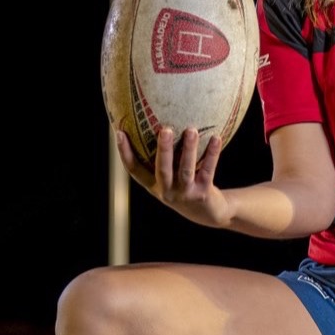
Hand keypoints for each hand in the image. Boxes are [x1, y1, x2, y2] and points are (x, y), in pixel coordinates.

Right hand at [116, 126, 230, 226]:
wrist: (208, 213)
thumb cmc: (185, 186)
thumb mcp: (171, 176)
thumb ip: (165, 157)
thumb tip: (160, 122)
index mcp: (154, 185)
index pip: (135, 170)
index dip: (125, 153)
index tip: (119, 133)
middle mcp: (167, 191)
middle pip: (162, 170)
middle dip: (163, 149)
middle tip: (165, 129)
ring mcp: (185, 194)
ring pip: (186, 170)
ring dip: (189, 149)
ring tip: (192, 130)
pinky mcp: (203, 193)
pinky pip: (208, 170)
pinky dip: (212, 154)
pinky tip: (216, 138)